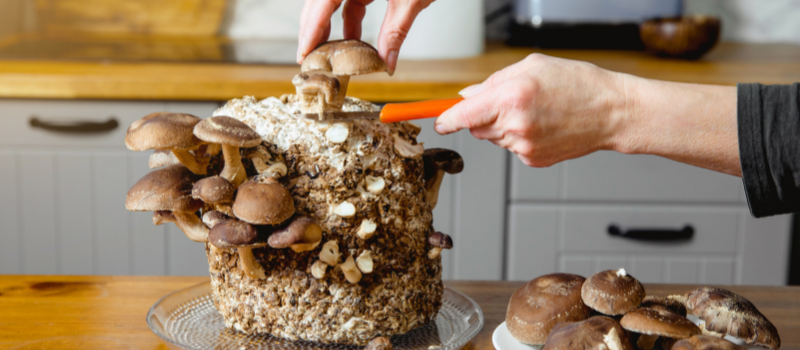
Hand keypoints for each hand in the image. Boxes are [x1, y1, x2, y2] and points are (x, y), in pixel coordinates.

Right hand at [297, 0, 433, 74]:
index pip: (323, 1)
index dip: (311, 27)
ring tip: (327, 53)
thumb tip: (386, 63)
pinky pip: (348, 0)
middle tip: (309, 57)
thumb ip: (396, 31)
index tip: (305, 50)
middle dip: (314, 29)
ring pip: (331, 2)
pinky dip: (349, 20)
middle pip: (320, 1)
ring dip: (329, 26)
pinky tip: (352, 40)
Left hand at [434, 54, 740, 175]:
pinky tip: (544, 126)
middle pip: (475, 127)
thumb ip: (493, 82)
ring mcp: (523, 146)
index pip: (461, 115)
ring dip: (502, 126)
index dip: (445, 119)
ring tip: (534, 112)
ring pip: (493, 137)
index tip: (436, 121)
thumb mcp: (531, 67)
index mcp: (509, 97)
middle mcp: (513, 125)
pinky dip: (519, 137)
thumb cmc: (577, 83)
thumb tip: (466, 96)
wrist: (612, 112)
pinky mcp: (533, 160)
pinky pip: (512, 147)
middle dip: (481, 115)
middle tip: (508, 102)